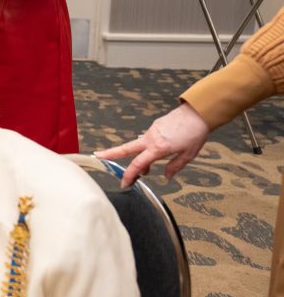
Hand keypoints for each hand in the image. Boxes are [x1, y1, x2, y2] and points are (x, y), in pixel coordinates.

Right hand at [94, 102, 210, 187]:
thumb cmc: (195, 134)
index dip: (130, 175)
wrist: (198, 113)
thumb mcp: (188, 155)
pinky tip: (157, 152)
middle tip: (97, 156)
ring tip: (145, 171)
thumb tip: (166, 177)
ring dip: (138, 157)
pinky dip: (147, 148)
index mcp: (158, 148)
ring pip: (138, 146)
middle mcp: (150, 139)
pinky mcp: (155, 126)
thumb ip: (174, 166)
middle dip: (110, 153)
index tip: (124, 184)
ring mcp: (151, 131)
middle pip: (126, 148)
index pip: (138, 164)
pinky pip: (147, 140)